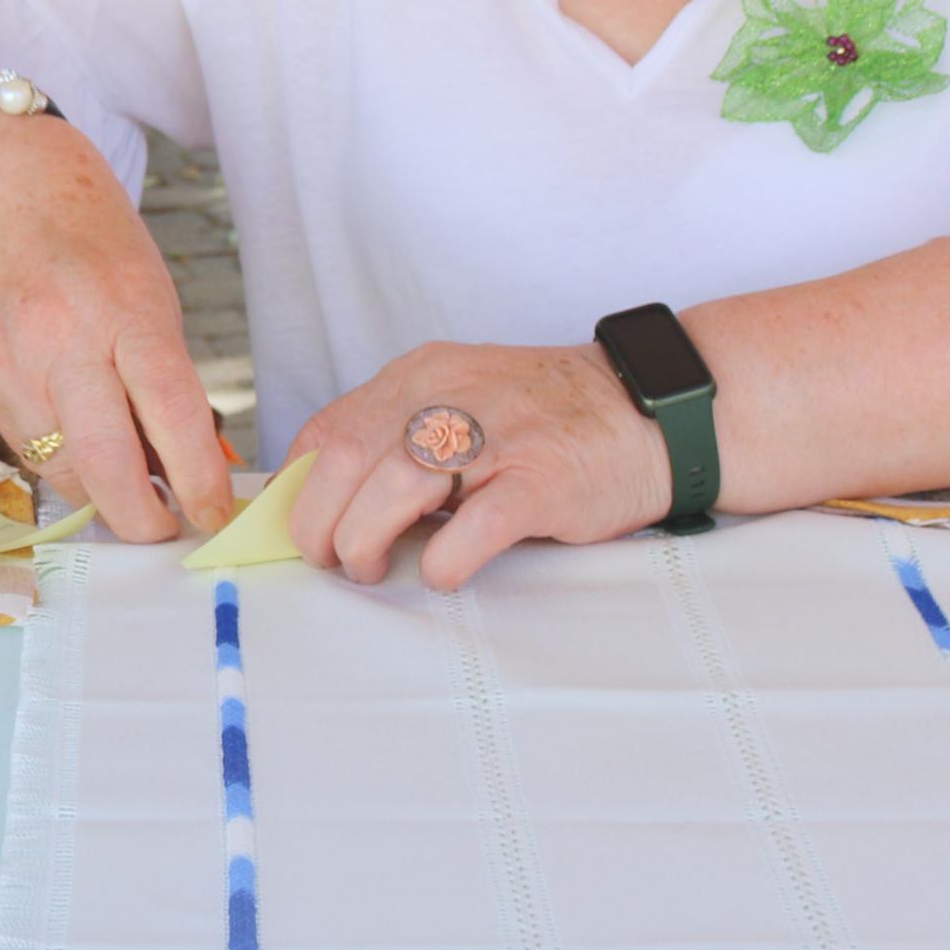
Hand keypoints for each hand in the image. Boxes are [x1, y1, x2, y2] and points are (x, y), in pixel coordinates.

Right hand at [0, 122, 230, 542]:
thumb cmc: (92, 242)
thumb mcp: (151, 297)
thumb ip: (164, 381)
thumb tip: (183, 467)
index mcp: (123, 310)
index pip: (169, 411)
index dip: (197, 477)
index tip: (214, 512)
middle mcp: (61, 340)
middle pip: (104, 460)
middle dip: (140, 516)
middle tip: (165, 529)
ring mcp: (12, 364)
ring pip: (61, 467)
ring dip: (100, 492)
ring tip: (127, 482)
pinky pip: (28, 447)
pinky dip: (62, 460)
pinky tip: (81, 442)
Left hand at [285, 339, 666, 589]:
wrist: (651, 411)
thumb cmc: (546, 423)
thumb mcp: (460, 404)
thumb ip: (401, 438)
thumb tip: (332, 505)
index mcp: (423, 375)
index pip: (329, 428)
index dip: (299, 488)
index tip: (298, 528)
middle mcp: (451, 394)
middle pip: (348, 456)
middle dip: (319, 521)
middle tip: (332, 561)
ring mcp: (500, 434)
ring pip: (397, 483)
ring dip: (366, 539)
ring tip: (372, 570)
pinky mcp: (544, 478)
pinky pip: (478, 523)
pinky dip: (446, 558)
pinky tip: (444, 574)